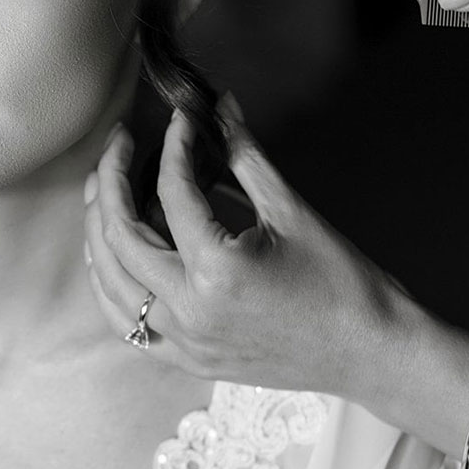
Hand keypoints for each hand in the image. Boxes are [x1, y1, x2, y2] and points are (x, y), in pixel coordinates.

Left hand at [83, 98, 408, 400]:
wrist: (370, 352)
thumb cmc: (342, 282)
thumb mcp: (292, 211)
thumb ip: (245, 157)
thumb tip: (220, 108)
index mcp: (216, 270)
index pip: (172, 194)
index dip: (172, 147)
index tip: (180, 120)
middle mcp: (188, 310)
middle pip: (120, 237)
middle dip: (111, 182)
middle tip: (116, 146)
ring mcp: (183, 342)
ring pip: (111, 283)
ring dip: (98, 233)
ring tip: (102, 191)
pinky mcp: (187, 360)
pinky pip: (126, 323)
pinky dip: (112, 284)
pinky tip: (112, 254)